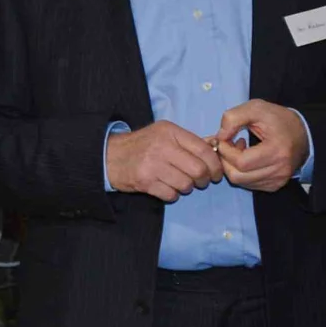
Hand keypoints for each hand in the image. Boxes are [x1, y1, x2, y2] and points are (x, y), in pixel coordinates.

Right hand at [104, 120, 225, 203]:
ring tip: (180, 183)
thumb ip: (187, 141)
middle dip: (204, 180)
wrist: (109, 156)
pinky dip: (173, 195)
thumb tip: (216, 150)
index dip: (215, 165)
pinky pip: (171, 195)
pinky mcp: (145, 182)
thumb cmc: (142, 145)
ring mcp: (152, 165)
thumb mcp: (163, 134)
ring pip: (186, 184)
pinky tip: (167, 188)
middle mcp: (162, 146)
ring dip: (187, 188)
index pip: (204, 150)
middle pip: (198, 170)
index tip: (216, 173)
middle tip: (201, 182)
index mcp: (170, 131)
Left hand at [215, 100, 310, 190]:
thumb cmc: (278, 119)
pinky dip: (240, 172)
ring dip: (231, 166)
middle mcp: (280, 170)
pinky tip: (245, 158)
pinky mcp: (275, 185)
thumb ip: (233, 118)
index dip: (225, 150)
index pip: (241, 161)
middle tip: (227, 145)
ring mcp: (278, 180)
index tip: (224, 138)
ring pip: (240, 182)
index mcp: (277, 151)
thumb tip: (220, 137)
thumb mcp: (256, 108)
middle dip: (225, 159)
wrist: (302, 133)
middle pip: (237, 175)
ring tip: (237, 150)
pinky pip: (248, 184)